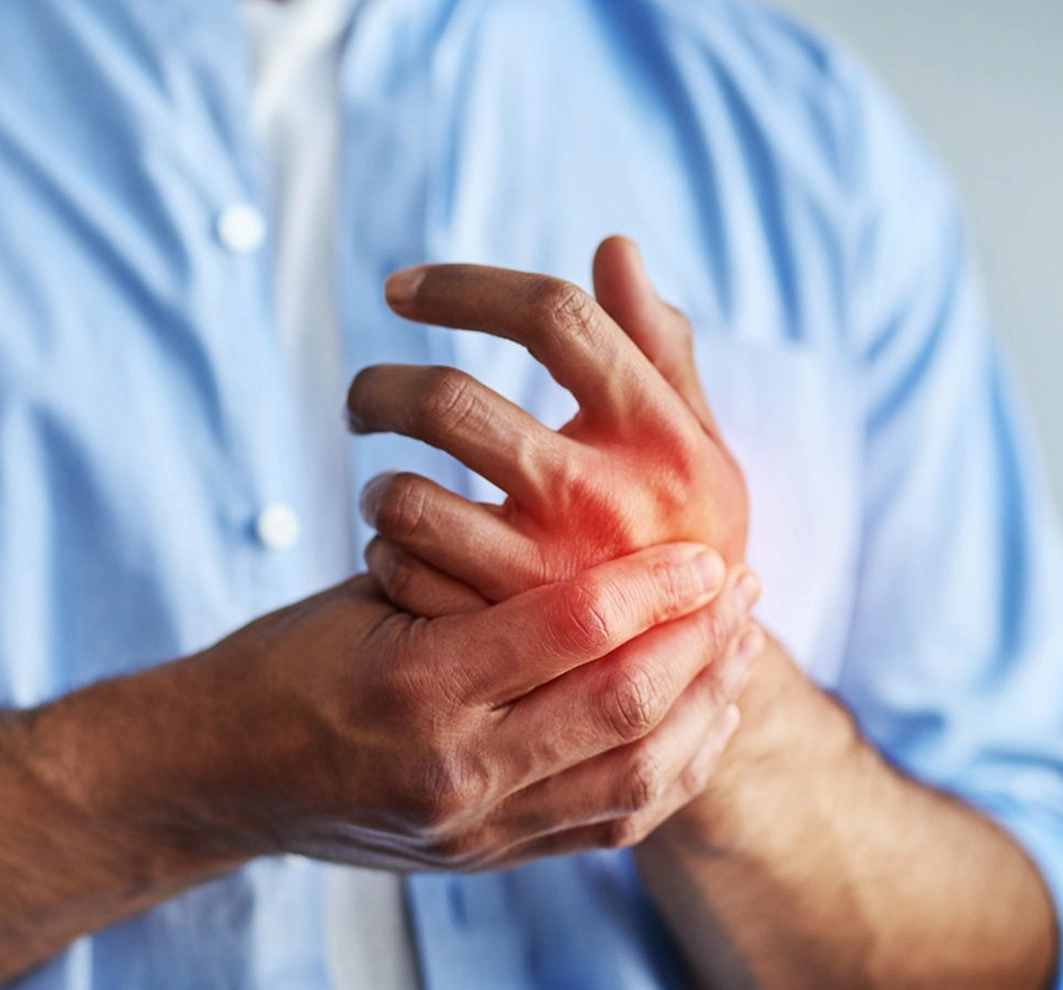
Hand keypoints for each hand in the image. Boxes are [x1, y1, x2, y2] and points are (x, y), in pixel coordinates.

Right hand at [152, 541, 758, 870]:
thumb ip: (473, 575)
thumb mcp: (366, 594)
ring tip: (740, 645)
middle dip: (701, 642)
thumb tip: (594, 530)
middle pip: (623, 709)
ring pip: (635, 778)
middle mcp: (452, 772)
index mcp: (413, 688)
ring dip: (705, 706)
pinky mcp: (487, 859)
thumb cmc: (283, 661)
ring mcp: (474, 830)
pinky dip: (673, 770)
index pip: (571, 630)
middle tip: (744, 585)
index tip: (705, 547)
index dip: (654, 585)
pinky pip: (611, 824)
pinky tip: (703, 720)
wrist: (215, 777)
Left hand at [347, 237, 748, 616]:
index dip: (466, 286)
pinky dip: (386, 552)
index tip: (401, 290)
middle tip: (362, 400)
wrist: (700, 667)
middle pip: (451, 402)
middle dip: (381, 388)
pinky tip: (398, 548)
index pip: (555, 316)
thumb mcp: (695, 439)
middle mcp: (605, 496)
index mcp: (657, 430)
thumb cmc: (684, 527)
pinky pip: (403, 573)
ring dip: (375, 483)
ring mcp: (549, 572)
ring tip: (382, 486)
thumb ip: (658, 347)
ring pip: (407, 499)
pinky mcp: (504, 636)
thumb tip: (613, 249)